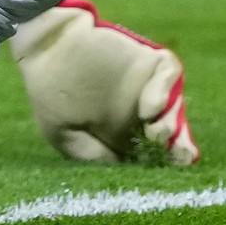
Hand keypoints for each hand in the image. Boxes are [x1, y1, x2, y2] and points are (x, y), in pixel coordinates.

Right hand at [8, 0, 200, 165]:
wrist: (46, 47)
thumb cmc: (51, 94)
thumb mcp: (64, 135)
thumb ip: (91, 155)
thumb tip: (122, 168)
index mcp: (123, 134)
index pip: (153, 154)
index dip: (163, 166)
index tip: (167, 177)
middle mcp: (139, 113)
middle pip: (172, 133)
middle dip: (179, 148)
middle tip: (178, 157)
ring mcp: (145, 86)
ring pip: (174, 107)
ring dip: (173, 122)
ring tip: (158, 133)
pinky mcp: (147, 61)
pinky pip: (169, 74)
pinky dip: (166, 90)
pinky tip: (152, 108)